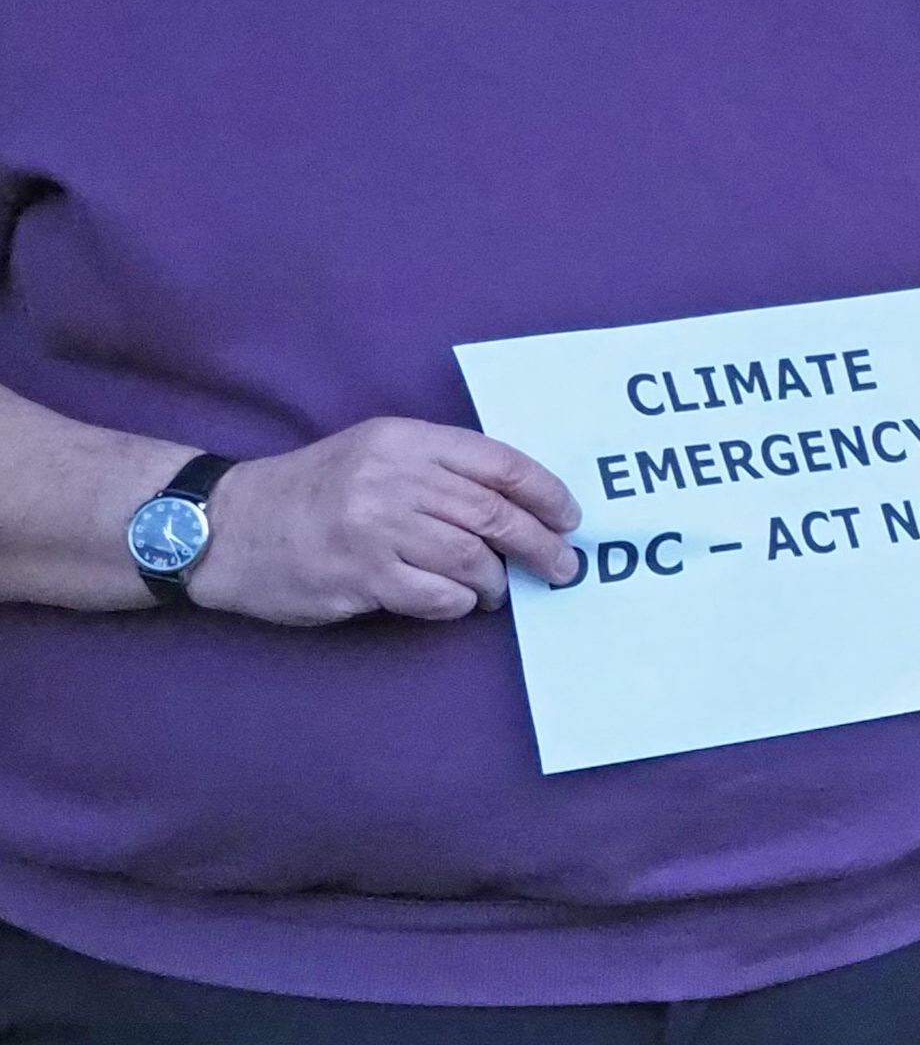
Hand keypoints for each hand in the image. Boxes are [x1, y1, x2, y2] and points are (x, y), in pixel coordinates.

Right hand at [187, 420, 582, 622]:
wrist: (225, 525)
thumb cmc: (313, 492)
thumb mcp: (374, 456)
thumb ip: (439, 470)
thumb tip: (522, 506)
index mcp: (403, 440)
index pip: (499, 462)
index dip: (547, 493)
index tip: (570, 518)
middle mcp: (392, 478)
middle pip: (495, 514)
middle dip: (541, 545)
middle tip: (564, 567)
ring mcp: (374, 528)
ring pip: (472, 559)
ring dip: (496, 582)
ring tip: (495, 590)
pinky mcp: (360, 575)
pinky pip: (437, 597)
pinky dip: (457, 604)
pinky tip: (452, 602)